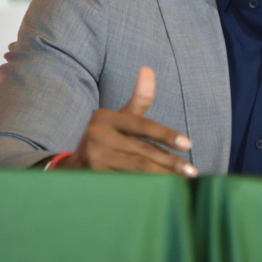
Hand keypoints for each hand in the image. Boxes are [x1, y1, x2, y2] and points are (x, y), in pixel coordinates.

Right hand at [55, 67, 197, 176]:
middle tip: (191, 172)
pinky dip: (146, 187)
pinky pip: (126, 183)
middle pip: (143, 150)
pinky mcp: (92, 177)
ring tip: (181, 183)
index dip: (167, 135)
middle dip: (170, 162)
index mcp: (105, 117)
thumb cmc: (104, 139)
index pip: (143, 125)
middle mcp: (96, 135)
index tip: (189, 145)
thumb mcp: (119, 117)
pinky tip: (161, 192)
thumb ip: (138, 99)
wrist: (69, 167)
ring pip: (136, 168)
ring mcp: (92, 157)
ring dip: (162, 176)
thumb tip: (148, 69)